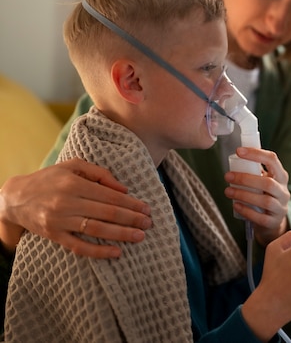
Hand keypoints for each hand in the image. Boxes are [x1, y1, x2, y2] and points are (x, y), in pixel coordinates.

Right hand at [0, 158, 151, 257]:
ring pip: (96, 230)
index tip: (146, 209)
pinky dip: (98, 251)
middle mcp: (67, 202)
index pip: (110, 196)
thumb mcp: (73, 166)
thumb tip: (123, 189)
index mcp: (74, 183)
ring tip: (139, 236)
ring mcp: (60, 221)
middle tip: (149, 223)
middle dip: (131, 219)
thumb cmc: (49, 179)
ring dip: (121, 234)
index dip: (131, 203)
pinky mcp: (54, 236)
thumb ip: (100, 173)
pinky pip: (79, 247)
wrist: (14, 198)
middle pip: (106, 213)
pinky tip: (116, 252)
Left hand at [224, 147, 289, 245]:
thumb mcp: (263, 182)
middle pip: (268, 183)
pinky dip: (247, 211)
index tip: (238, 151)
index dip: (256, 154)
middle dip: (246, 179)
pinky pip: (261, 218)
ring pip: (265, 201)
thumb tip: (235, 159)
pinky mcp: (274, 222)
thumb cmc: (263, 196)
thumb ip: (254, 172)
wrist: (271, 222)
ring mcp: (281, 208)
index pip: (272, 160)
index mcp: (281, 176)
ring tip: (228, 191)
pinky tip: (236, 205)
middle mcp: (284, 191)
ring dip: (244, 195)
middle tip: (228, 176)